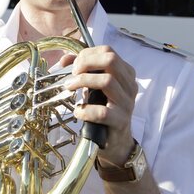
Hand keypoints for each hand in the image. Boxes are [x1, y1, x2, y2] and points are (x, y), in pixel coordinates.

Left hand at [61, 45, 138, 164]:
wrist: (115, 142)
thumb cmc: (103, 109)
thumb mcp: (94, 87)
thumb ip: (81, 70)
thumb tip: (64, 59)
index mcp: (126, 73)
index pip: (108, 52)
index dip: (87, 54)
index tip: (73, 65)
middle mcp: (130, 85)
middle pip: (111, 60)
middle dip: (86, 63)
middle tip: (73, 74)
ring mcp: (127, 103)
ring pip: (107, 81)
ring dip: (83, 81)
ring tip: (69, 88)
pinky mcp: (120, 121)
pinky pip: (101, 112)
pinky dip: (85, 110)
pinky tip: (78, 111)